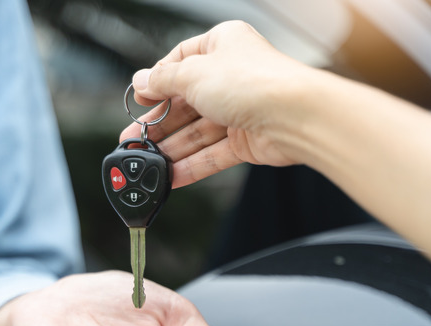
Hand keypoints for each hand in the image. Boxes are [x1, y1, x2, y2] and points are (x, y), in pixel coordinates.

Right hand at [120, 20, 319, 187]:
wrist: (296, 116)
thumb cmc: (254, 82)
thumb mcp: (193, 73)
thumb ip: (163, 81)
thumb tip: (142, 81)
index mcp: (223, 45)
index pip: (181, 60)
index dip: (158, 82)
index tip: (141, 100)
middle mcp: (232, 76)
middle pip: (186, 102)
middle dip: (159, 123)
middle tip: (134, 140)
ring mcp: (241, 109)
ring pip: (198, 131)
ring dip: (172, 148)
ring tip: (146, 164)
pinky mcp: (248, 140)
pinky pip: (213, 154)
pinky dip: (192, 165)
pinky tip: (171, 176)